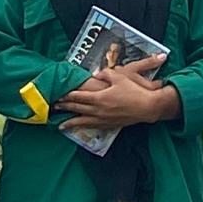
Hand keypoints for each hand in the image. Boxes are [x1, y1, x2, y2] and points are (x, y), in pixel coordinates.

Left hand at [62, 53, 178, 131]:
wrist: (147, 107)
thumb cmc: (134, 90)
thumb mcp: (120, 76)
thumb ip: (105, 74)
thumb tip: (97, 74)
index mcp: (98, 98)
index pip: (78, 97)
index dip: (66, 96)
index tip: (58, 95)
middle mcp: (98, 110)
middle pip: (77, 109)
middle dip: (65, 107)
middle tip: (55, 107)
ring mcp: (103, 119)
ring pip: (82, 121)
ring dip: (70, 122)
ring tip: (61, 125)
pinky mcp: (109, 125)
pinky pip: (93, 126)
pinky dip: (84, 127)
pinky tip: (81, 127)